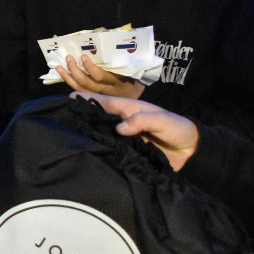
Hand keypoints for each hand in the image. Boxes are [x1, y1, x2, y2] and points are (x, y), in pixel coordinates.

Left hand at [56, 55, 144, 98]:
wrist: (137, 97)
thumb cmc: (133, 75)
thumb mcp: (131, 66)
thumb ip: (119, 54)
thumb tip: (101, 36)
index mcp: (117, 80)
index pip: (101, 76)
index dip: (90, 67)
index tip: (83, 56)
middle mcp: (107, 90)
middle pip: (87, 83)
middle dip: (75, 70)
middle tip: (69, 58)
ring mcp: (100, 96)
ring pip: (81, 89)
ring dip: (68, 77)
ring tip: (59, 66)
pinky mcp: (94, 98)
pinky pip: (80, 92)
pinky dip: (70, 83)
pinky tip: (63, 74)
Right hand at [72, 93, 198, 170]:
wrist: (191, 152)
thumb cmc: (177, 129)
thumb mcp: (162, 120)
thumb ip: (142, 121)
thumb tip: (119, 129)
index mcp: (130, 110)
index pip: (105, 102)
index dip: (88, 100)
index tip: (69, 99)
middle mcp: (124, 123)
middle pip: (99, 118)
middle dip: (82, 116)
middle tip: (62, 118)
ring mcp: (124, 139)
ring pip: (102, 134)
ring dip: (89, 135)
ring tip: (69, 137)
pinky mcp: (127, 153)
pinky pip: (111, 150)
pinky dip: (100, 151)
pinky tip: (87, 154)